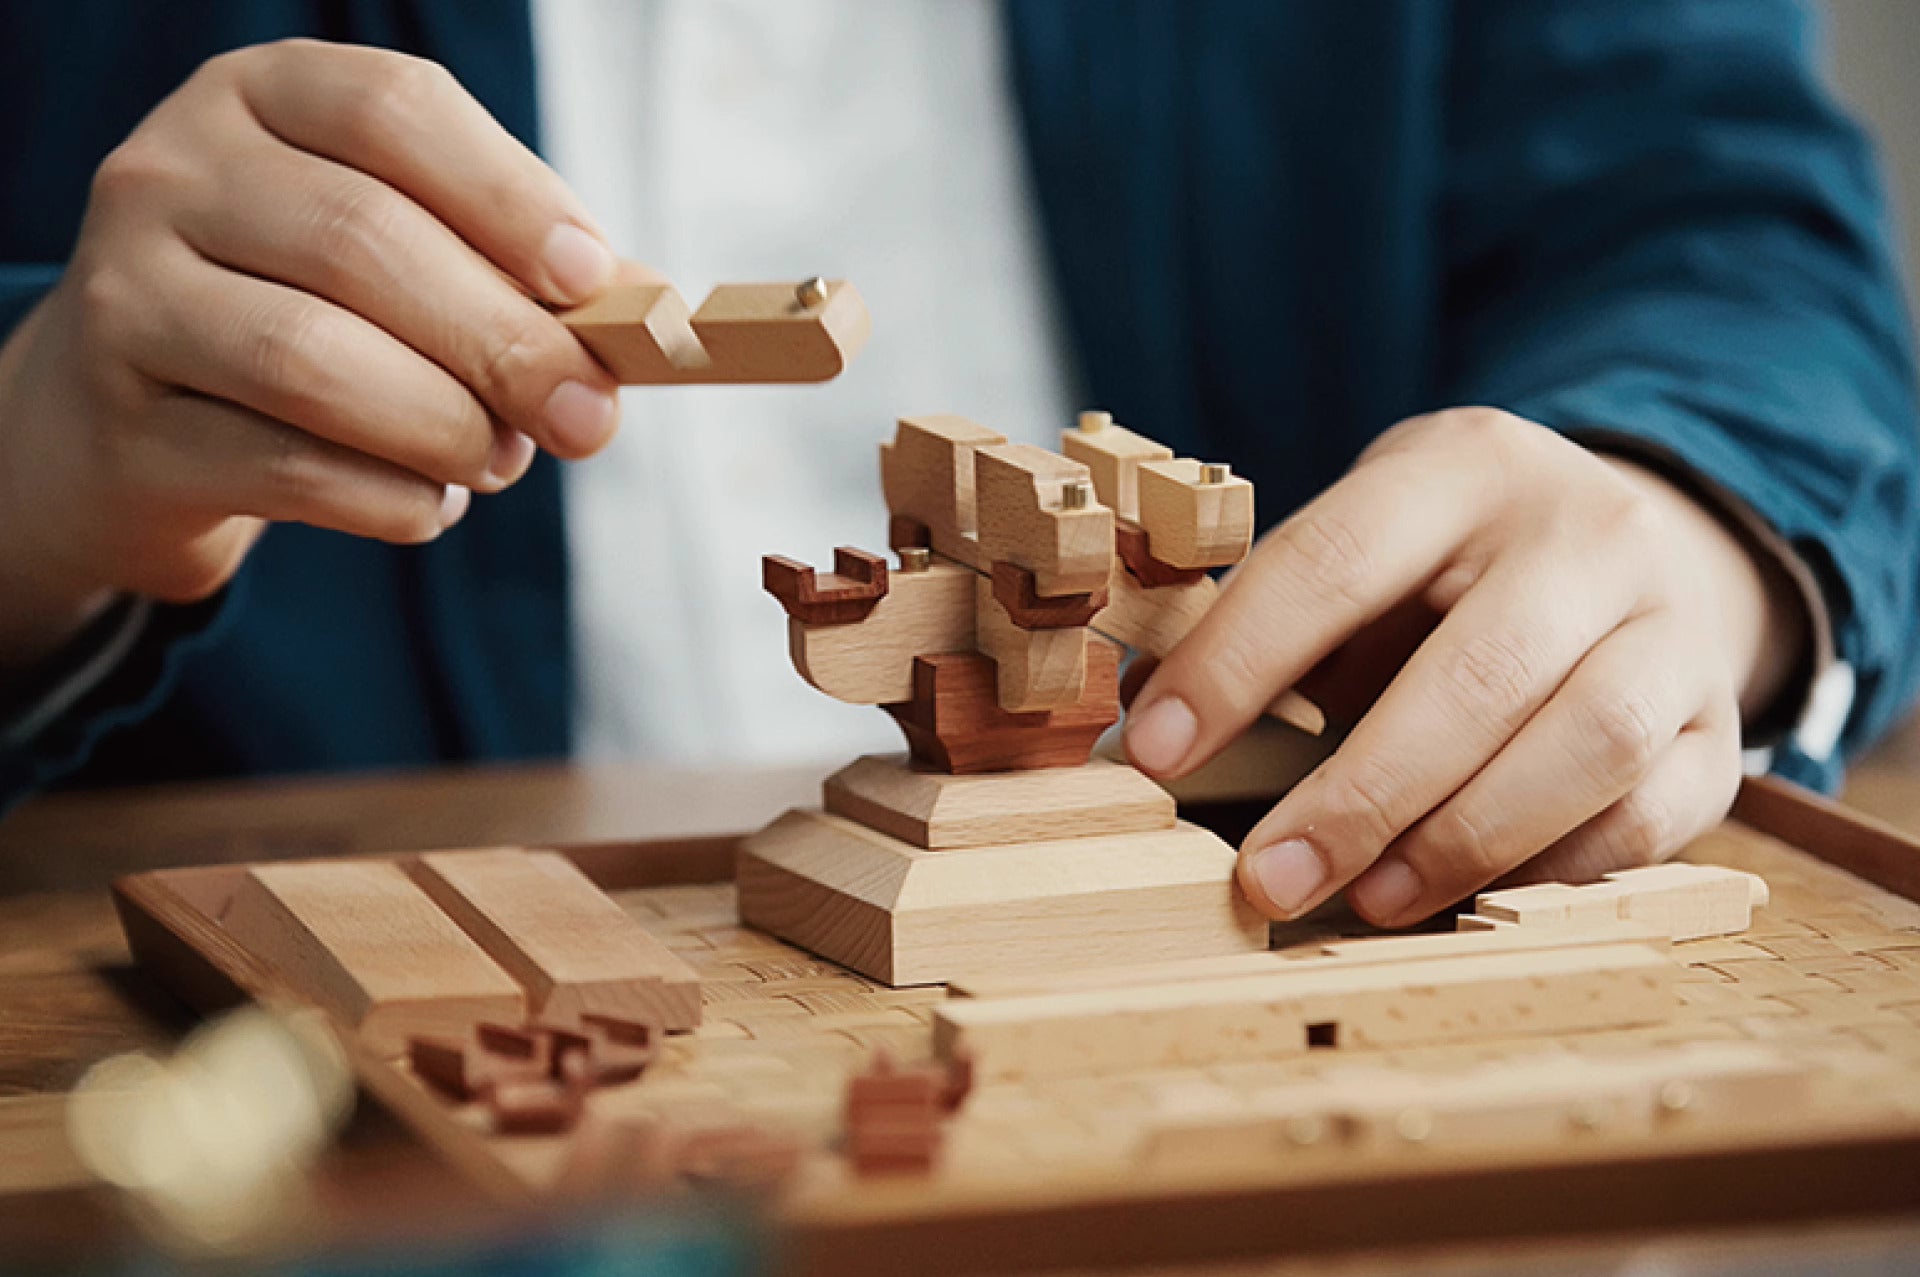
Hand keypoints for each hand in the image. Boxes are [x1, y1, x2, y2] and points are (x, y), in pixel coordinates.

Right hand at [0, 40, 626, 669]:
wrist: (124, 422)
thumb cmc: (308, 317)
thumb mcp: (406, 258)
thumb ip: (521, 273)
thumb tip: (651, 310)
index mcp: (265, 98)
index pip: (394, 110)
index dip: (508, 194)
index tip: (593, 279)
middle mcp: (173, 173)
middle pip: (360, 242)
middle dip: (502, 342)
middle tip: (587, 418)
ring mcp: (127, 295)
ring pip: (310, 358)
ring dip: (444, 426)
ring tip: (501, 459)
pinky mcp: (125, 426)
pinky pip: (283, 465)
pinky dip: (389, 497)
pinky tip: (428, 502)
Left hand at [1123, 408, 1805, 924]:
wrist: (1641, 539)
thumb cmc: (1455, 560)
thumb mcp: (1368, 537)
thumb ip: (1274, 617)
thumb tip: (1146, 723)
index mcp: (1464, 466)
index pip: (1335, 559)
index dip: (1236, 664)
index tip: (1154, 753)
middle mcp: (1587, 531)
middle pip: (1476, 673)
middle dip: (1358, 793)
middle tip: (1266, 877)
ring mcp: (1672, 625)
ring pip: (1588, 745)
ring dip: (1460, 841)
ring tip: (1364, 898)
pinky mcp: (1720, 723)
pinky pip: (1654, 814)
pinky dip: (1555, 869)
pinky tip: (1469, 897)